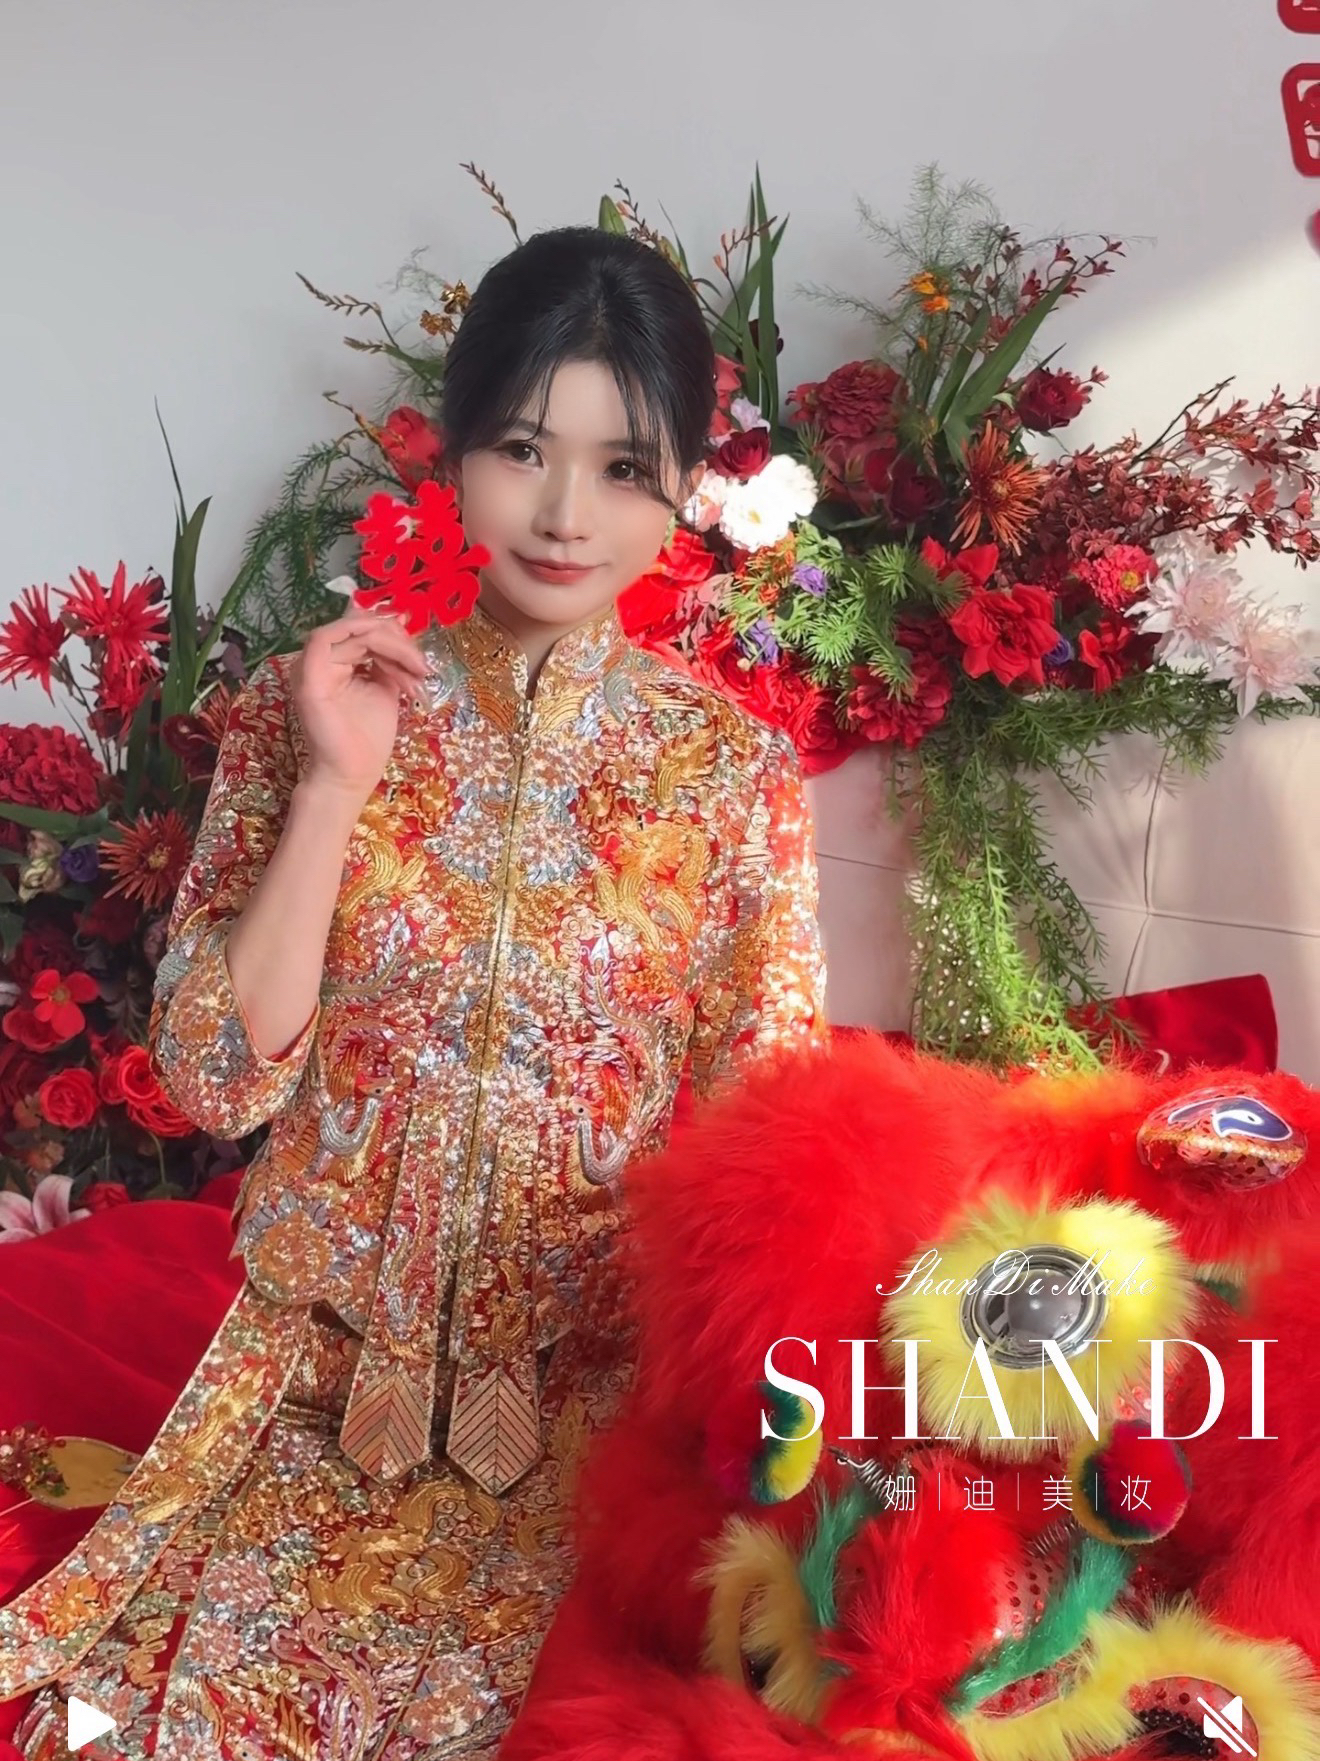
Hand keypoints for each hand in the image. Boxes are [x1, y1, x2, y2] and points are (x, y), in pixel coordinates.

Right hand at [289, 608, 428, 805]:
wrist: (352, 774)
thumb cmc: (367, 739)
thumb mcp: (386, 688)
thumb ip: (389, 659)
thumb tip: (401, 623)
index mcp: (334, 662)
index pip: (362, 629)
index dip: (394, 635)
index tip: (421, 659)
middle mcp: (318, 660)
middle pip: (358, 626)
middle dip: (397, 640)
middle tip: (422, 664)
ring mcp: (309, 666)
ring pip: (349, 628)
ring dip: (390, 643)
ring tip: (415, 668)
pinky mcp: (307, 675)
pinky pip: (327, 638)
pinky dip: (365, 638)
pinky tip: (393, 658)